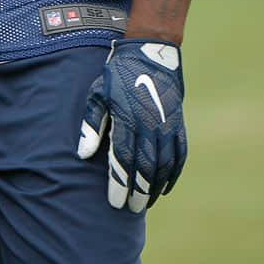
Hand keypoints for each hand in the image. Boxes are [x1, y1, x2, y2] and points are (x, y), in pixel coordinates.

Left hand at [77, 39, 185, 211]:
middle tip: (131, 210)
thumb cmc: (117, 76)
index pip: (123, 159)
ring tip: (145, 202)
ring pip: (164, 165)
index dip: (120, 184)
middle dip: (138, 191)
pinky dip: (173, 174)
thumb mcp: (98, 94)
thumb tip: (83, 154)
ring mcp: (168, 125)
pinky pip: (179, 155)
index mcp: (127, 118)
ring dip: (155, 186)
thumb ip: (91, 125)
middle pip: (145, 167)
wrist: (150, 53)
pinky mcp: (178, 124)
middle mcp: (150, 125)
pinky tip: (164, 187)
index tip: (115, 202)